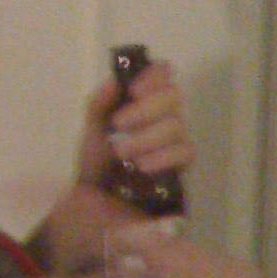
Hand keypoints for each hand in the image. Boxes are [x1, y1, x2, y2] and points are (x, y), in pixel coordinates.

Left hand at [76, 57, 193, 190]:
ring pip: (177, 126)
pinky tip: (142, 166)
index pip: (163, 74)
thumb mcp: (91, 131)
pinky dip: (162, 157)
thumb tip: (114, 81)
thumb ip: (99, 105)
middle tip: (118, 125)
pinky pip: (185, 153)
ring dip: (146, 138)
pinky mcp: (181, 168)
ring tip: (122, 154)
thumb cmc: (95, 163)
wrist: (95, 203)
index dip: (153, 76)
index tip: (132, 89)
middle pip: (173, 96)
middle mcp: (164, 117)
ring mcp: (175, 142)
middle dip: (145, 109)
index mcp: (142, 102)